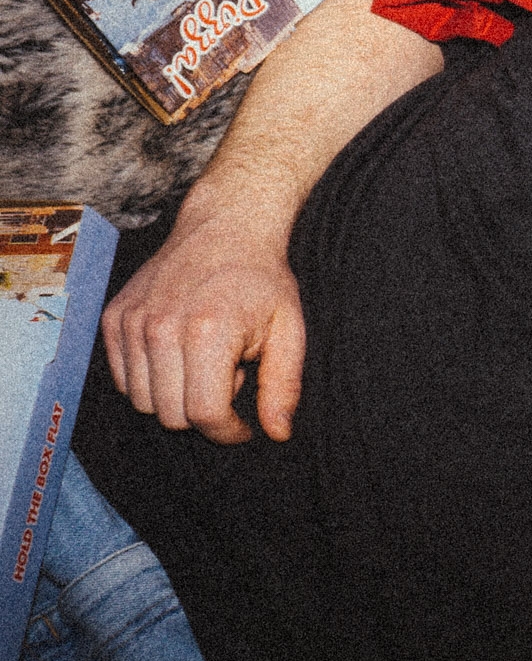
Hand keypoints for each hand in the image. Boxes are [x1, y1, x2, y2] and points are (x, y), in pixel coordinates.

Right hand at [101, 199, 306, 444]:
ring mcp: (131, 323)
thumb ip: (283, 385)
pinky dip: (152, 380)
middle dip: (205, 411)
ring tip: (207, 360)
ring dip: (177, 396)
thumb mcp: (289, 329)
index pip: (204, 414)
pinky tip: (182, 352)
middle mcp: (161, 329)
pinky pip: (125, 380)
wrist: (225, 227)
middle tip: (230, 375)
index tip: (244, 427)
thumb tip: (277, 434)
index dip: (227, 432)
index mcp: (208, 333)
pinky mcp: (114, 319)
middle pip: (171, 415)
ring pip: (143, 403)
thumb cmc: (262, 280)